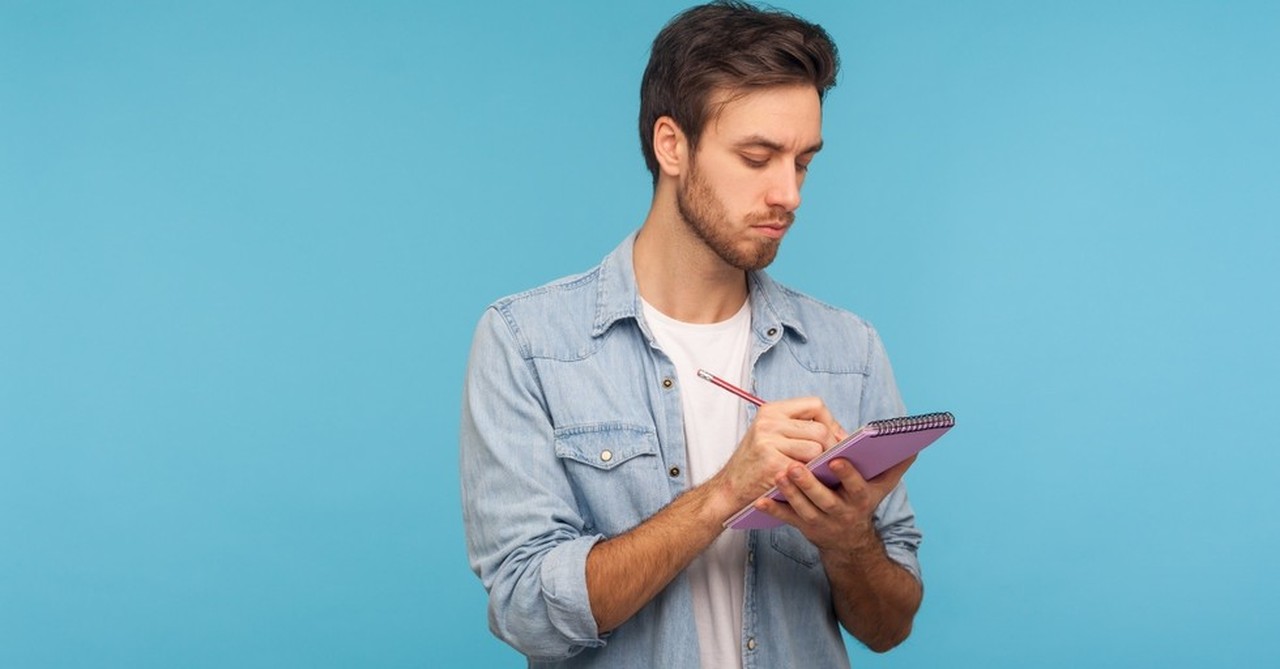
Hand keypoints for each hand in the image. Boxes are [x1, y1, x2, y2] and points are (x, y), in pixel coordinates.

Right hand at [710, 397, 845, 512]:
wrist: (729, 489)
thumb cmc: (756, 464)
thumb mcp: (772, 435)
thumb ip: (801, 429)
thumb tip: (842, 434)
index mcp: (771, 410)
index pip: (816, 405)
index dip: (831, 421)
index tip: (834, 438)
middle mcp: (769, 422)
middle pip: (821, 429)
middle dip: (831, 447)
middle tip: (830, 461)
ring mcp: (769, 442)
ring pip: (817, 449)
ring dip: (819, 464)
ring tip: (814, 472)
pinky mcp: (772, 464)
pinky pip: (807, 468)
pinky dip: (810, 477)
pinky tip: (805, 482)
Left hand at [757, 454, 915, 552]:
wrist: (849, 543)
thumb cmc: (862, 504)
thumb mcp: (881, 488)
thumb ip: (895, 466)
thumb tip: (913, 444)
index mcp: (861, 499)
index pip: (856, 486)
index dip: (847, 475)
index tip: (836, 459)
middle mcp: (841, 513)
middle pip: (825, 499)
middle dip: (810, 484)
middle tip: (795, 466)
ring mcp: (821, 522)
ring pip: (804, 509)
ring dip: (790, 494)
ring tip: (778, 475)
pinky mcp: (803, 527)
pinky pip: (786, 519)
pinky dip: (773, 510)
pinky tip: (759, 501)